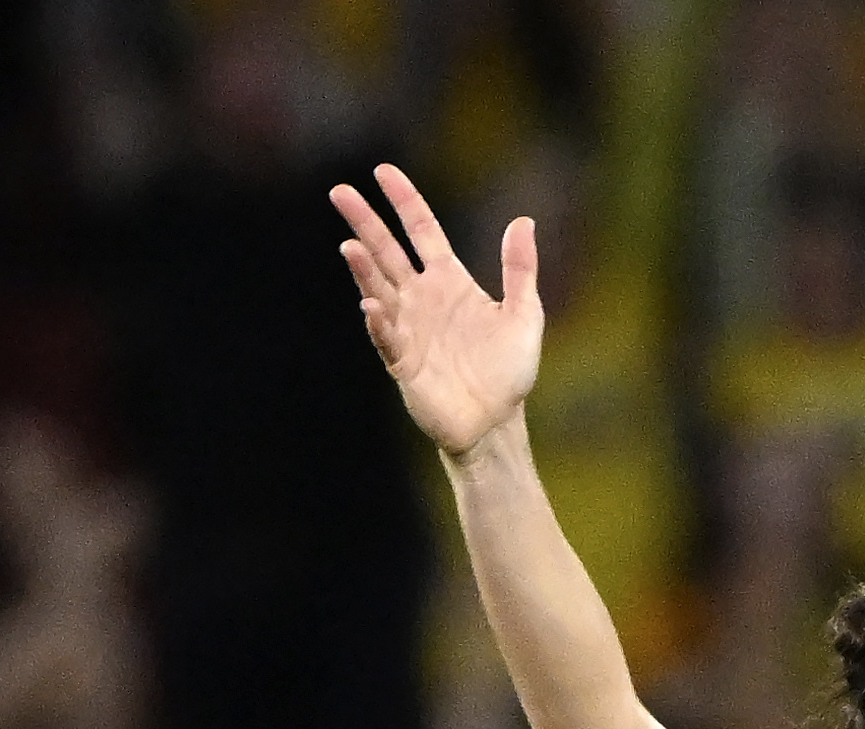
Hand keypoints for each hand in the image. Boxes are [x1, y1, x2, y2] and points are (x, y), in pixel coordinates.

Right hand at [330, 162, 541, 458]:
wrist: (495, 420)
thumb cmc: (508, 369)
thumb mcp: (524, 316)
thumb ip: (520, 270)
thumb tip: (523, 222)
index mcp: (449, 281)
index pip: (421, 230)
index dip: (404, 201)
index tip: (382, 171)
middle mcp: (422, 298)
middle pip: (388, 251)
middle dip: (365, 223)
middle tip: (340, 192)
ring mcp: (407, 327)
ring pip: (379, 288)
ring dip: (365, 269)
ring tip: (351, 246)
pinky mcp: (402, 360)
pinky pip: (387, 338)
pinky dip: (379, 322)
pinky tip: (373, 305)